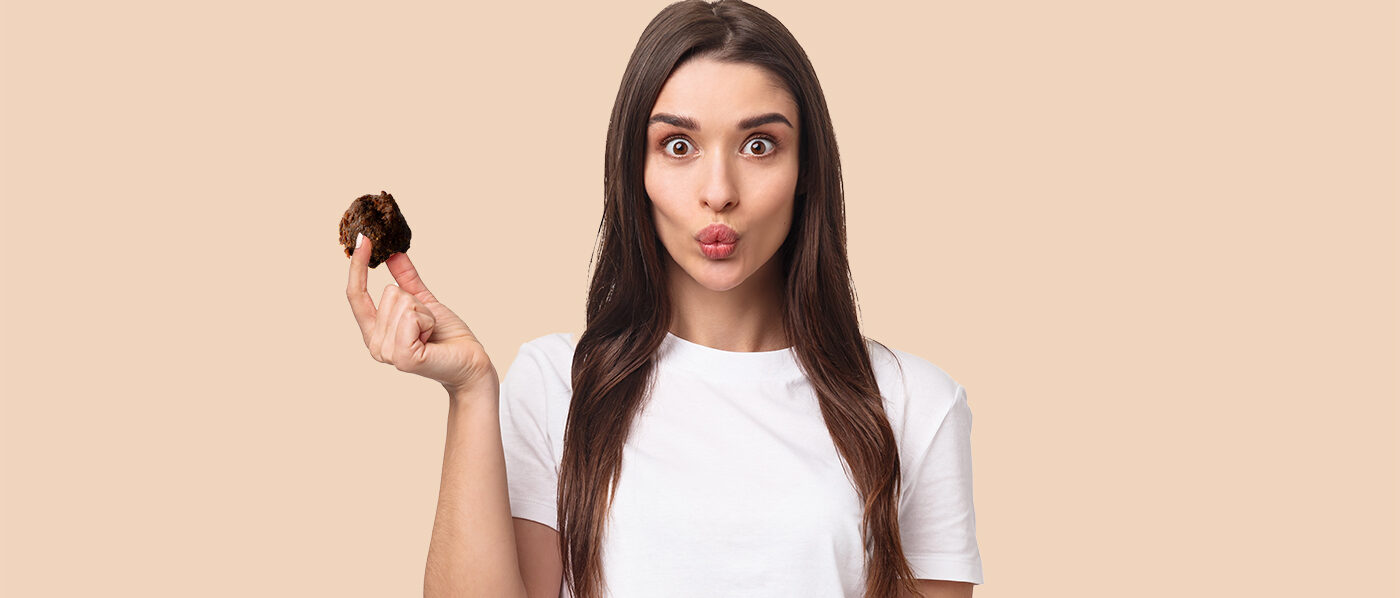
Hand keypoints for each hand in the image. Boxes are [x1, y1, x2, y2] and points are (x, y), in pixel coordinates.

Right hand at [345, 235, 496, 395]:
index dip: (358, 266)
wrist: (470, 362)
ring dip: (425, 313)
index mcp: (374, 332)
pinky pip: (411, 315)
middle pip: (389, 293)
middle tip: (429, 324)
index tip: (364, 238)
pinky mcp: (403, 358)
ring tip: (431, 333)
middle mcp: (375, 345)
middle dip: (417, 302)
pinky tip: (431, 339)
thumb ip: (407, 279)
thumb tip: (393, 253)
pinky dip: (428, 320)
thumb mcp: (424, 302)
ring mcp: (387, 353)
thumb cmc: (447, 336)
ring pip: (402, 301)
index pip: (355, 294)